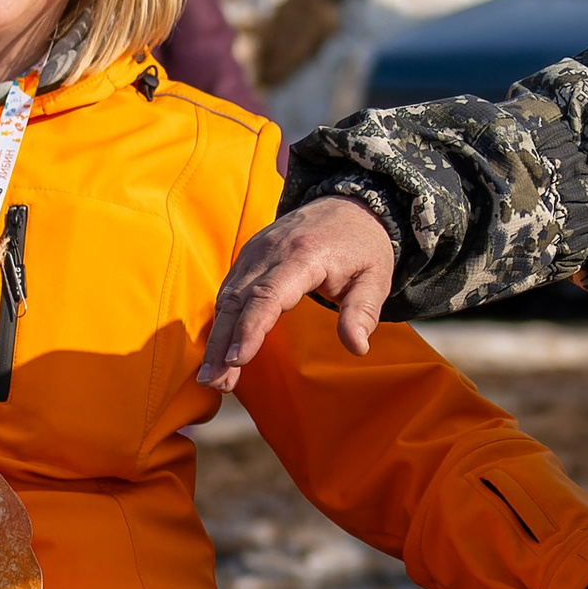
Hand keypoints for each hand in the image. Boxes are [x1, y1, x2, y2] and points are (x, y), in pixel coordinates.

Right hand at [199, 196, 397, 386]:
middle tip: (215, 383)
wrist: (347, 206)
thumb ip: (362, 312)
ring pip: (227, 298)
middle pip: (238, 301)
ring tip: (211, 378)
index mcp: (303, 255)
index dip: (250, 329)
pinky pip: (228, 291)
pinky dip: (221, 323)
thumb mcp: (375, 279)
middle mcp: (270, 251)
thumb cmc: (363, 247)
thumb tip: (358, 348)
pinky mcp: (248, 257)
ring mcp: (255, 252)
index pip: (268, 295)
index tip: (237, 360)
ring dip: (216, 339)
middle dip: (223, 344)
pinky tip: (218, 353)